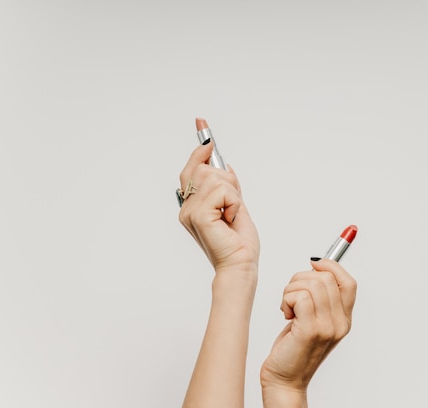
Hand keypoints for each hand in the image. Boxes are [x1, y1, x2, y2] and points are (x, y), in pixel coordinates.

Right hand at [178, 141, 259, 273]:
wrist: (241, 264)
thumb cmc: (238, 242)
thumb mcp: (235, 205)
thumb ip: (226, 186)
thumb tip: (223, 165)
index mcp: (192, 205)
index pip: (192, 168)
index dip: (200, 146)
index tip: (202, 123)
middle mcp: (186, 207)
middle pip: (205, 169)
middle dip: (228, 182)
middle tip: (233, 206)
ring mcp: (189, 211)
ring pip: (215, 177)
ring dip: (233, 194)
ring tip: (231, 215)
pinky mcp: (199, 215)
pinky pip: (222, 190)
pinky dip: (234, 202)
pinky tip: (230, 219)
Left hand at [260, 258, 356, 391]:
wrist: (285, 380)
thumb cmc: (294, 348)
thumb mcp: (313, 321)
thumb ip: (319, 299)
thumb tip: (316, 266)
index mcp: (344, 320)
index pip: (349, 283)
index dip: (332, 266)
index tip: (314, 263)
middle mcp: (340, 323)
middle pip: (325, 278)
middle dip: (300, 279)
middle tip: (290, 296)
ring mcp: (327, 327)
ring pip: (310, 284)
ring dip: (290, 290)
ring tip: (288, 307)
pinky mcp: (310, 330)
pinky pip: (299, 296)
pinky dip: (286, 299)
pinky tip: (286, 314)